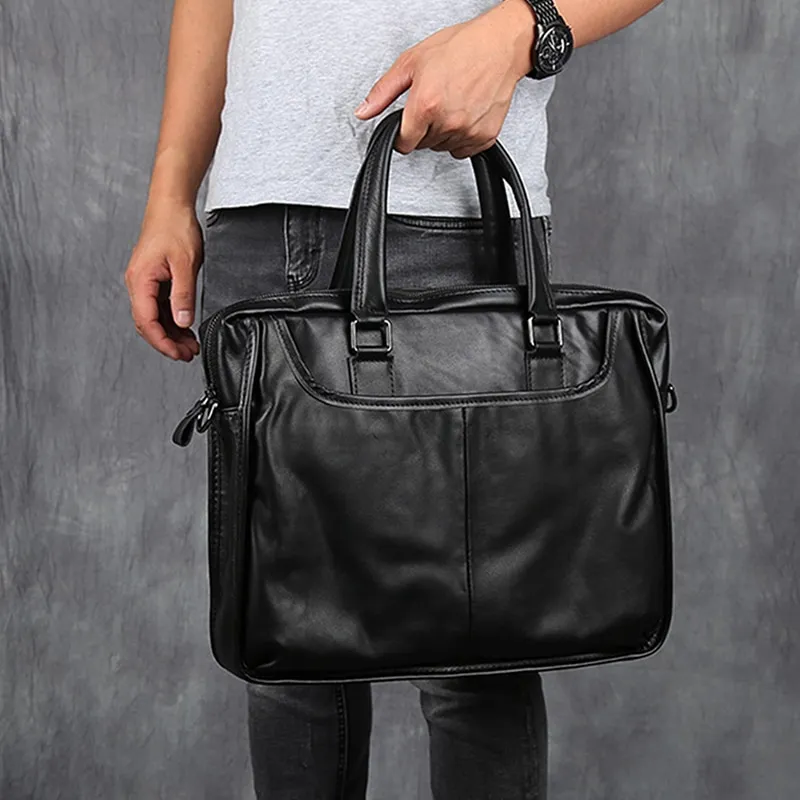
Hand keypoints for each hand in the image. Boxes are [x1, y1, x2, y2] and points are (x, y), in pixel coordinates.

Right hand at [124, 200, 202, 361]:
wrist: (171, 206)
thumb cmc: (175, 228)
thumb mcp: (186, 264)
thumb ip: (183, 295)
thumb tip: (183, 322)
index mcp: (140, 280)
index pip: (146, 321)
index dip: (162, 342)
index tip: (178, 354)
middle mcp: (138, 284)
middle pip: (148, 323)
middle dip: (167, 342)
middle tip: (188, 355)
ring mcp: (145, 283)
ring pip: (154, 317)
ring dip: (171, 333)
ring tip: (190, 346)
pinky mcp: (154, 280)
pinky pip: (160, 307)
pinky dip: (172, 320)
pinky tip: (186, 329)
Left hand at [354, 0, 535, 157]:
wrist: (501, 46)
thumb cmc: (461, 47)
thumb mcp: (412, 62)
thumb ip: (384, 91)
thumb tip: (363, 111)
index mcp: (426, 104)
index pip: (404, 143)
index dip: (402, 134)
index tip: (406, 125)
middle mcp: (447, 121)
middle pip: (423, 144)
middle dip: (423, 128)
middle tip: (434, 102)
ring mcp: (468, 131)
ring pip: (443, 147)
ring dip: (442, 133)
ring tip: (450, 104)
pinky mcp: (485, 136)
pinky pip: (464, 150)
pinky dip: (461, 137)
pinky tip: (464, 114)